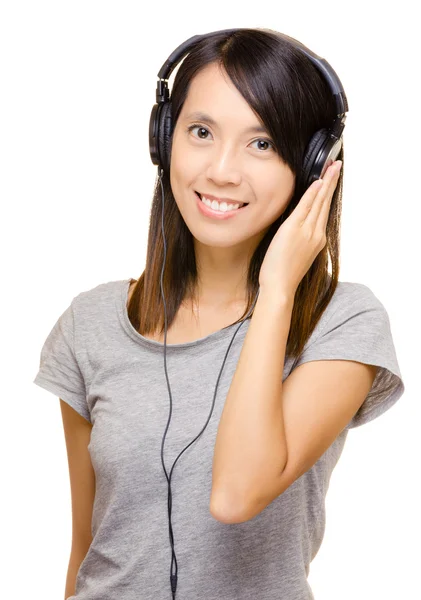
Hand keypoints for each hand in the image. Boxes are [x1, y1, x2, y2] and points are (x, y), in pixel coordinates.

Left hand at [258, 160, 341, 297]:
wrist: (280, 287)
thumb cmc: (283, 274)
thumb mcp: (296, 254)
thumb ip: (300, 239)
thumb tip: (295, 228)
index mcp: (317, 240)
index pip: (323, 211)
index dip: (328, 193)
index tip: (332, 179)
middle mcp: (316, 234)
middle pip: (325, 203)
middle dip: (331, 182)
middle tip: (337, 165)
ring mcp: (307, 231)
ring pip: (319, 202)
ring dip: (325, 182)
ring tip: (332, 166)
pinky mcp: (295, 230)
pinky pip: (305, 207)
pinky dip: (312, 194)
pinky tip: (318, 182)